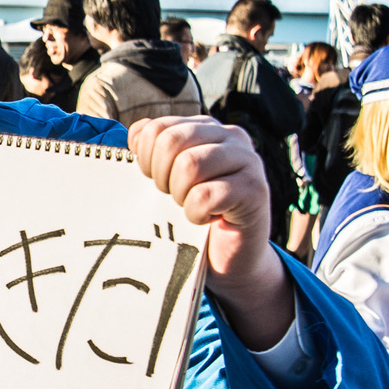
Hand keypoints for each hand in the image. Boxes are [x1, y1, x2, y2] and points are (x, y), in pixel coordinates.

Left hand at [128, 115, 291, 348]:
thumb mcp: (167, 181)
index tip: (155, 182)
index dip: (144, 159)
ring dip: (180, 195)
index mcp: (206, 129)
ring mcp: (248, 161)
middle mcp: (231, 137)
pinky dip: (197, 213)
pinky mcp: (256, 190)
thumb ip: (152, 154)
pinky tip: (206, 219)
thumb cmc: (192, 218)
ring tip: (190, 207)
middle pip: (171, 140)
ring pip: (190, 164)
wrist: (228, 260)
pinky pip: (207, 194)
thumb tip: (133, 135)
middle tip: (172, 198)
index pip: (156, 128)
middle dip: (160, 176)